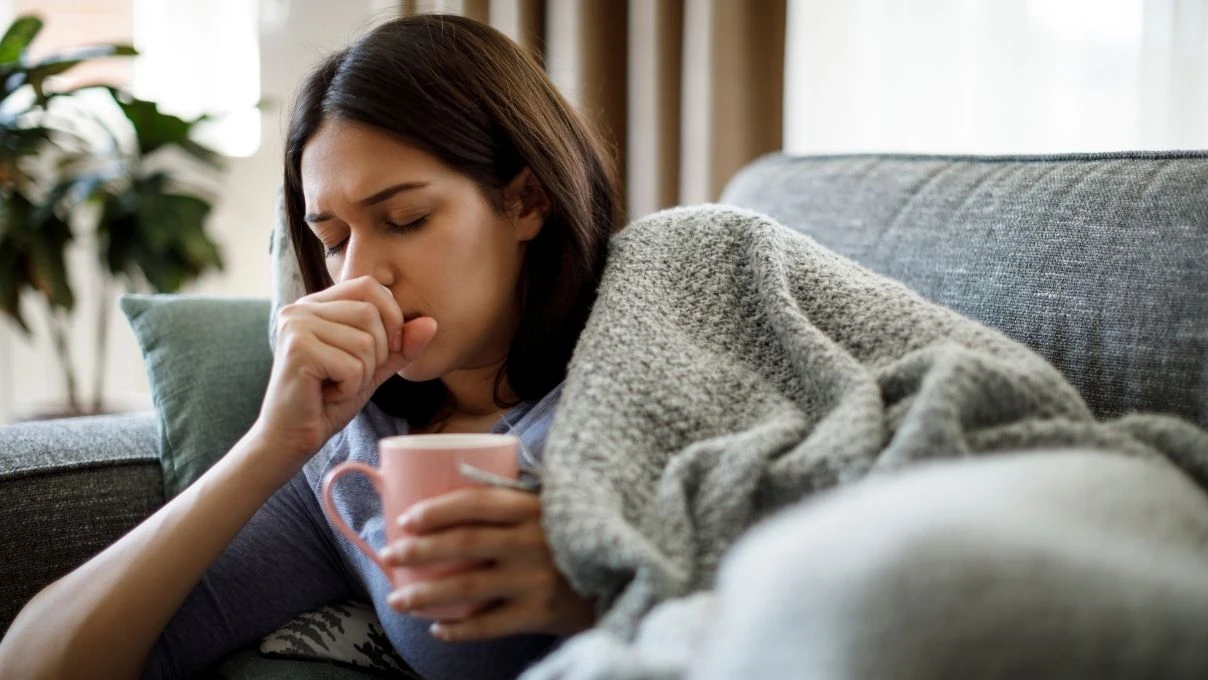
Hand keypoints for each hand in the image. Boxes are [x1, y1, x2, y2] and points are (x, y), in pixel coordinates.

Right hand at [252, 276, 436, 467]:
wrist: (290, 438)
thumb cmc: (328, 401)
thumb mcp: (373, 368)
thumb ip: (401, 346)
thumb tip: (432, 323)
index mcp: (318, 304)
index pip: (370, 287)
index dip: (390, 317)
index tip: (384, 351)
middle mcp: (302, 307)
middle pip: (371, 314)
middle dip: (376, 354)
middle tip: (349, 377)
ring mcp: (296, 325)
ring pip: (364, 342)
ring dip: (362, 375)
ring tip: (336, 386)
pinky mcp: (297, 349)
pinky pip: (352, 365)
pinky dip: (349, 388)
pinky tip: (327, 395)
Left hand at [379, 487, 596, 640]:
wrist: (624, 574)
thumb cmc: (578, 535)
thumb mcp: (553, 506)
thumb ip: (515, 498)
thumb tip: (458, 482)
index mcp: (534, 508)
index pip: (476, 503)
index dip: (437, 510)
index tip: (406, 519)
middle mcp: (532, 541)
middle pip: (464, 543)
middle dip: (419, 550)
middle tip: (389, 556)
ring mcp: (536, 579)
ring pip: (468, 587)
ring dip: (427, 594)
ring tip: (399, 599)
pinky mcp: (541, 613)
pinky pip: (490, 624)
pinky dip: (460, 629)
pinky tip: (438, 629)